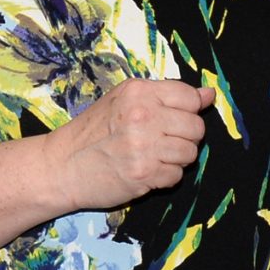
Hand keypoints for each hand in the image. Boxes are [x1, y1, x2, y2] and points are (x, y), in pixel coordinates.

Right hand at [51, 77, 208, 212]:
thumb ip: (166, 96)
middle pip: (196, 127)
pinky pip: (176, 176)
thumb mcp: (123, 101)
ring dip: (175, 159)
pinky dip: (164, 177)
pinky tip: (145, 171)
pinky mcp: (143, 173)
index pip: (190, 97)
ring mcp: (143, 145)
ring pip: (190, 153)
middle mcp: (142, 114)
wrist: (61, 167)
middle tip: (161, 142)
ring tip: (152, 157)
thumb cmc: (92, 133)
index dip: (188, 112)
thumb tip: (209, 94)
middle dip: (184, 138)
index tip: (172, 120)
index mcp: (138, 92)